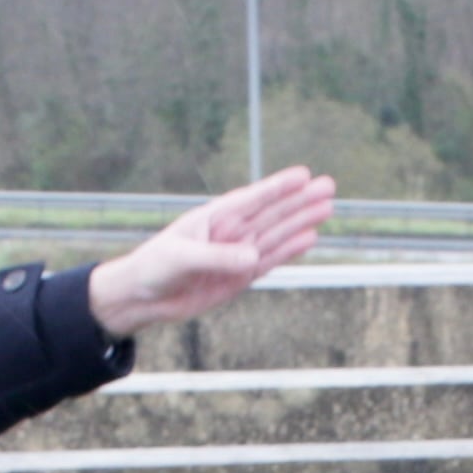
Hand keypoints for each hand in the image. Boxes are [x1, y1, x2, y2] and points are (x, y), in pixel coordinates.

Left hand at [84, 167, 337, 335]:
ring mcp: (237, 254)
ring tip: (327, 208)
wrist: (143, 298)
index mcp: (214, 217)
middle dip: (300, 201)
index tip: (303, 175)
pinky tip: (309, 238)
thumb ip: (217, 257)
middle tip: (329, 186)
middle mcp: (230, 232)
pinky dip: (290, 250)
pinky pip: (270, 261)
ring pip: (276, 235)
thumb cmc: (155, 267)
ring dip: (301, 222)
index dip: (277, 187)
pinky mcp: (239, 277)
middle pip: (272, 213)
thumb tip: (253, 258)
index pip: (252, 198)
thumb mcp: (182, 258)